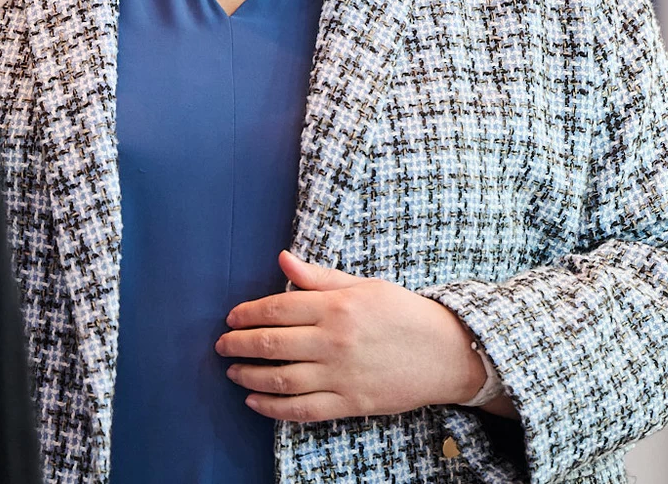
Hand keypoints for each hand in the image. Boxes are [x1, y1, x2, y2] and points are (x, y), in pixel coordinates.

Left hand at [215, 251, 489, 421]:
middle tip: (221, 344)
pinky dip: (273, 408)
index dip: (249, 313)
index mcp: (337, 307)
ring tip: (232, 370)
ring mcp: (341, 375)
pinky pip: (302, 409)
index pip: (278, 308)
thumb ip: (319, 277)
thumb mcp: (364, 285)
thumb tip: (283, 259)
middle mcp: (334, 341)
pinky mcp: (350, 403)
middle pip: (271, 344)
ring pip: (281, 379)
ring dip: (249, 375)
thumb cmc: (404, 313)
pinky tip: (254, 400)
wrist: (446, 353)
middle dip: (239, 344)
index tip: (231, 317)